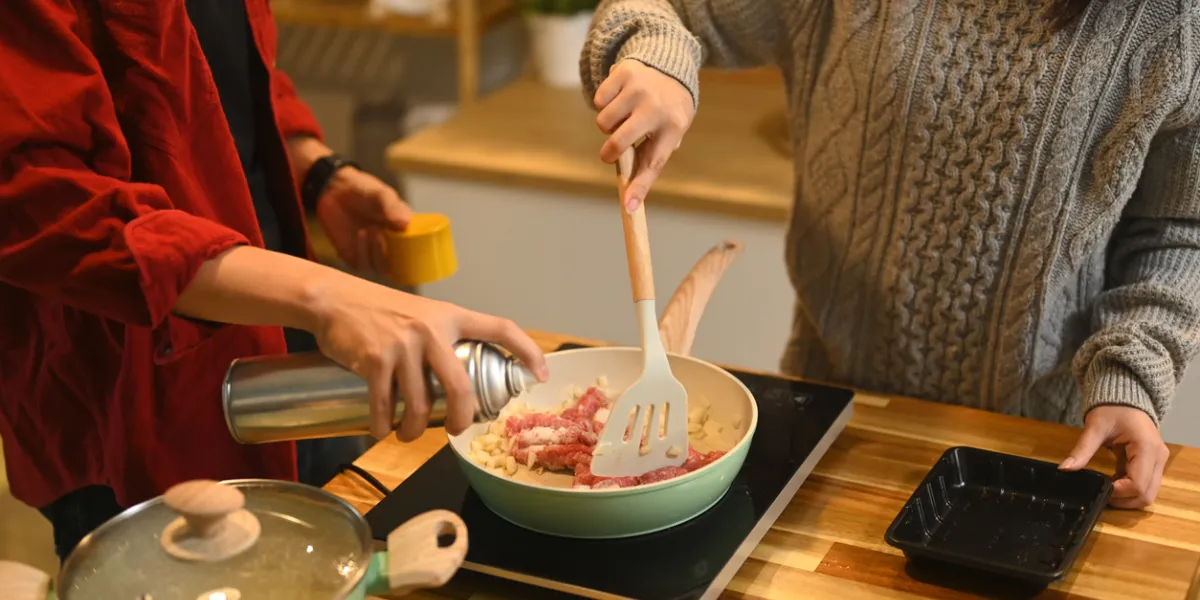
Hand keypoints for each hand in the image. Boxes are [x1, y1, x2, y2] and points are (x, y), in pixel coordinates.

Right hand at [307, 275, 549, 440]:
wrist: (335, 299)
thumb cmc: (381, 311)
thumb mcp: (422, 315)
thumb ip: (444, 339)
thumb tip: (462, 381)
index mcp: (450, 316)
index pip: (501, 328)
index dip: (527, 351)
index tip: (541, 374)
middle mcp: (431, 330)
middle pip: (460, 387)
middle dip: (460, 419)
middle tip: (455, 430)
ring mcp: (402, 346)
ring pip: (418, 406)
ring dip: (412, 431)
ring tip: (406, 434)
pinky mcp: (374, 360)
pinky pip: (384, 406)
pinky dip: (382, 427)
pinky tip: (382, 430)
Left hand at [316, 166, 411, 276]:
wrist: (334, 190)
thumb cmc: (363, 190)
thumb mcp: (380, 195)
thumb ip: (392, 208)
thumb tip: (406, 224)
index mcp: (405, 233)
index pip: (419, 253)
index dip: (420, 259)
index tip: (415, 251)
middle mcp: (392, 247)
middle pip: (402, 267)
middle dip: (396, 259)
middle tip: (386, 236)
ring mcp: (374, 254)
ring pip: (383, 270)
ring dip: (378, 253)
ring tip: (371, 229)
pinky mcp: (356, 258)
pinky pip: (363, 267)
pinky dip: (363, 253)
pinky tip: (361, 235)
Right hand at [593, 59, 694, 211]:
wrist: (671, 69)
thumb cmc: (666, 115)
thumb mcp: (667, 136)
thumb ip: (647, 163)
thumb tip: (629, 203)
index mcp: (673, 129)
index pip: (654, 164)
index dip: (639, 188)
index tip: (627, 206)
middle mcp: (656, 108)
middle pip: (618, 142)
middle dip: (609, 153)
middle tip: (612, 152)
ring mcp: (640, 88)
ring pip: (603, 122)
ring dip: (609, 124)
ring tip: (624, 116)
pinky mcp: (624, 73)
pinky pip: (598, 100)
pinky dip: (604, 103)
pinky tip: (619, 99)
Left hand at [1059, 405, 1169, 508]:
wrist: (1125, 399)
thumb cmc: (1112, 409)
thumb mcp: (1095, 428)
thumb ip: (1082, 450)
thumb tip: (1065, 469)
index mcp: (1147, 448)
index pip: (1138, 484)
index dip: (1119, 493)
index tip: (1100, 490)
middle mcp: (1158, 458)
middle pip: (1146, 495)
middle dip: (1124, 500)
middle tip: (1101, 495)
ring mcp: (1159, 462)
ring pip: (1148, 493)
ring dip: (1127, 498)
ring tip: (1105, 490)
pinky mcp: (1153, 464)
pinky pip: (1144, 485)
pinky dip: (1129, 490)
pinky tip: (1112, 484)